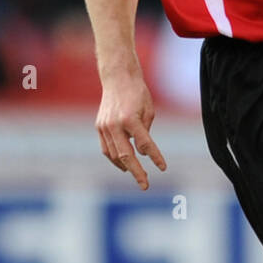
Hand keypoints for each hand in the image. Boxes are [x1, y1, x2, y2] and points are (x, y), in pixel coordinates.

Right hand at [95, 69, 166, 189]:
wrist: (117, 77)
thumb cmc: (137, 93)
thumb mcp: (148, 110)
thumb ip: (145, 133)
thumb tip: (142, 153)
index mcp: (130, 119)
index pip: (145, 145)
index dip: (155, 157)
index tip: (163, 168)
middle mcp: (115, 125)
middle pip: (126, 156)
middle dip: (137, 172)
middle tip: (145, 185)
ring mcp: (104, 127)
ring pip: (114, 154)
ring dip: (125, 167)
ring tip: (137, 174)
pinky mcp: (99, 127)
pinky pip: (106, 148)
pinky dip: (115, 158)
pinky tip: (124, 165)